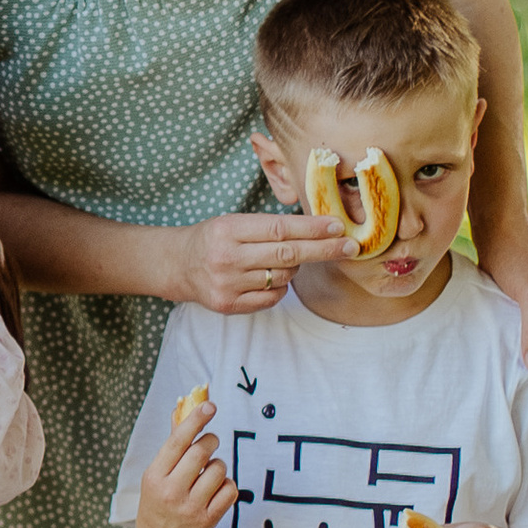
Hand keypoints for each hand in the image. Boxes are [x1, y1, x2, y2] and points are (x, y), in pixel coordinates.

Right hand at [127, 404, 238, 527]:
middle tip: (211, 441)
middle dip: (211, 440)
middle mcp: (171, 492)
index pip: (177, 442)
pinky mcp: (208, 520)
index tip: (210, 406)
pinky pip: (230, 489)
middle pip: (201, 453)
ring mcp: (190, 508)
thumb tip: (184, 405)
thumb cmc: (159, 496)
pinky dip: (227, 483)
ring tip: (209, 471)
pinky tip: (216, 488)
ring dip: (219, 464)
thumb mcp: (157, 472)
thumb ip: (173, 441)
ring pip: (218, 470)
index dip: (195, 421)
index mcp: (154, 476)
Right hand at [168, 207, 348, 315]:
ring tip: (285, 259)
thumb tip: (319, 230)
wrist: (178, 265)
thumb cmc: (214, 239)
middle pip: (287, 255)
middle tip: (349, 246)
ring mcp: (228, 284)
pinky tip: (270, 277)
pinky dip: (280, 286)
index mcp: (228, 230)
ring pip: (283, 277)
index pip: (279, 229)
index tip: (338, 226)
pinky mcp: (229, 305)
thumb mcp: (234, 222)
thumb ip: (269, 227)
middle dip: (323, 249)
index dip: (312, 228)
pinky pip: (272, 297)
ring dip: (295, 268)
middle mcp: (227, 258)